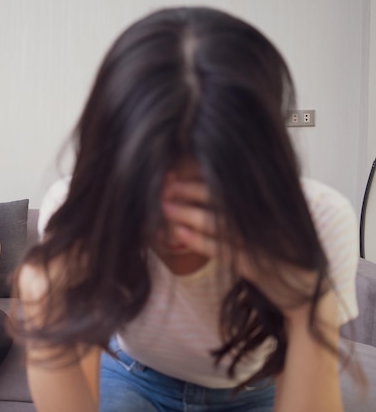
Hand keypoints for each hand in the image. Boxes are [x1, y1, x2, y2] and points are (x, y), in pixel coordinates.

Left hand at [161, 175, 318, 313]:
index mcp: (275, 206)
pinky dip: (199, 241)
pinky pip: (224, 250)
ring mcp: (267, 244)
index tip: (177, 177)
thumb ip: (249, 209)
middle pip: (224, 200)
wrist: (309, 296)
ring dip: (189, 214)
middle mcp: (272, 221)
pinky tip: (179, 233)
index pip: (232, 185)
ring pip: (221, 223)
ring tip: (165, 209)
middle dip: (191, 193)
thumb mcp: (272, 227)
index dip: (202, 180)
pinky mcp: (260, 268)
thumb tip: (206, 191)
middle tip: (165, 190)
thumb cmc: (281, 256)